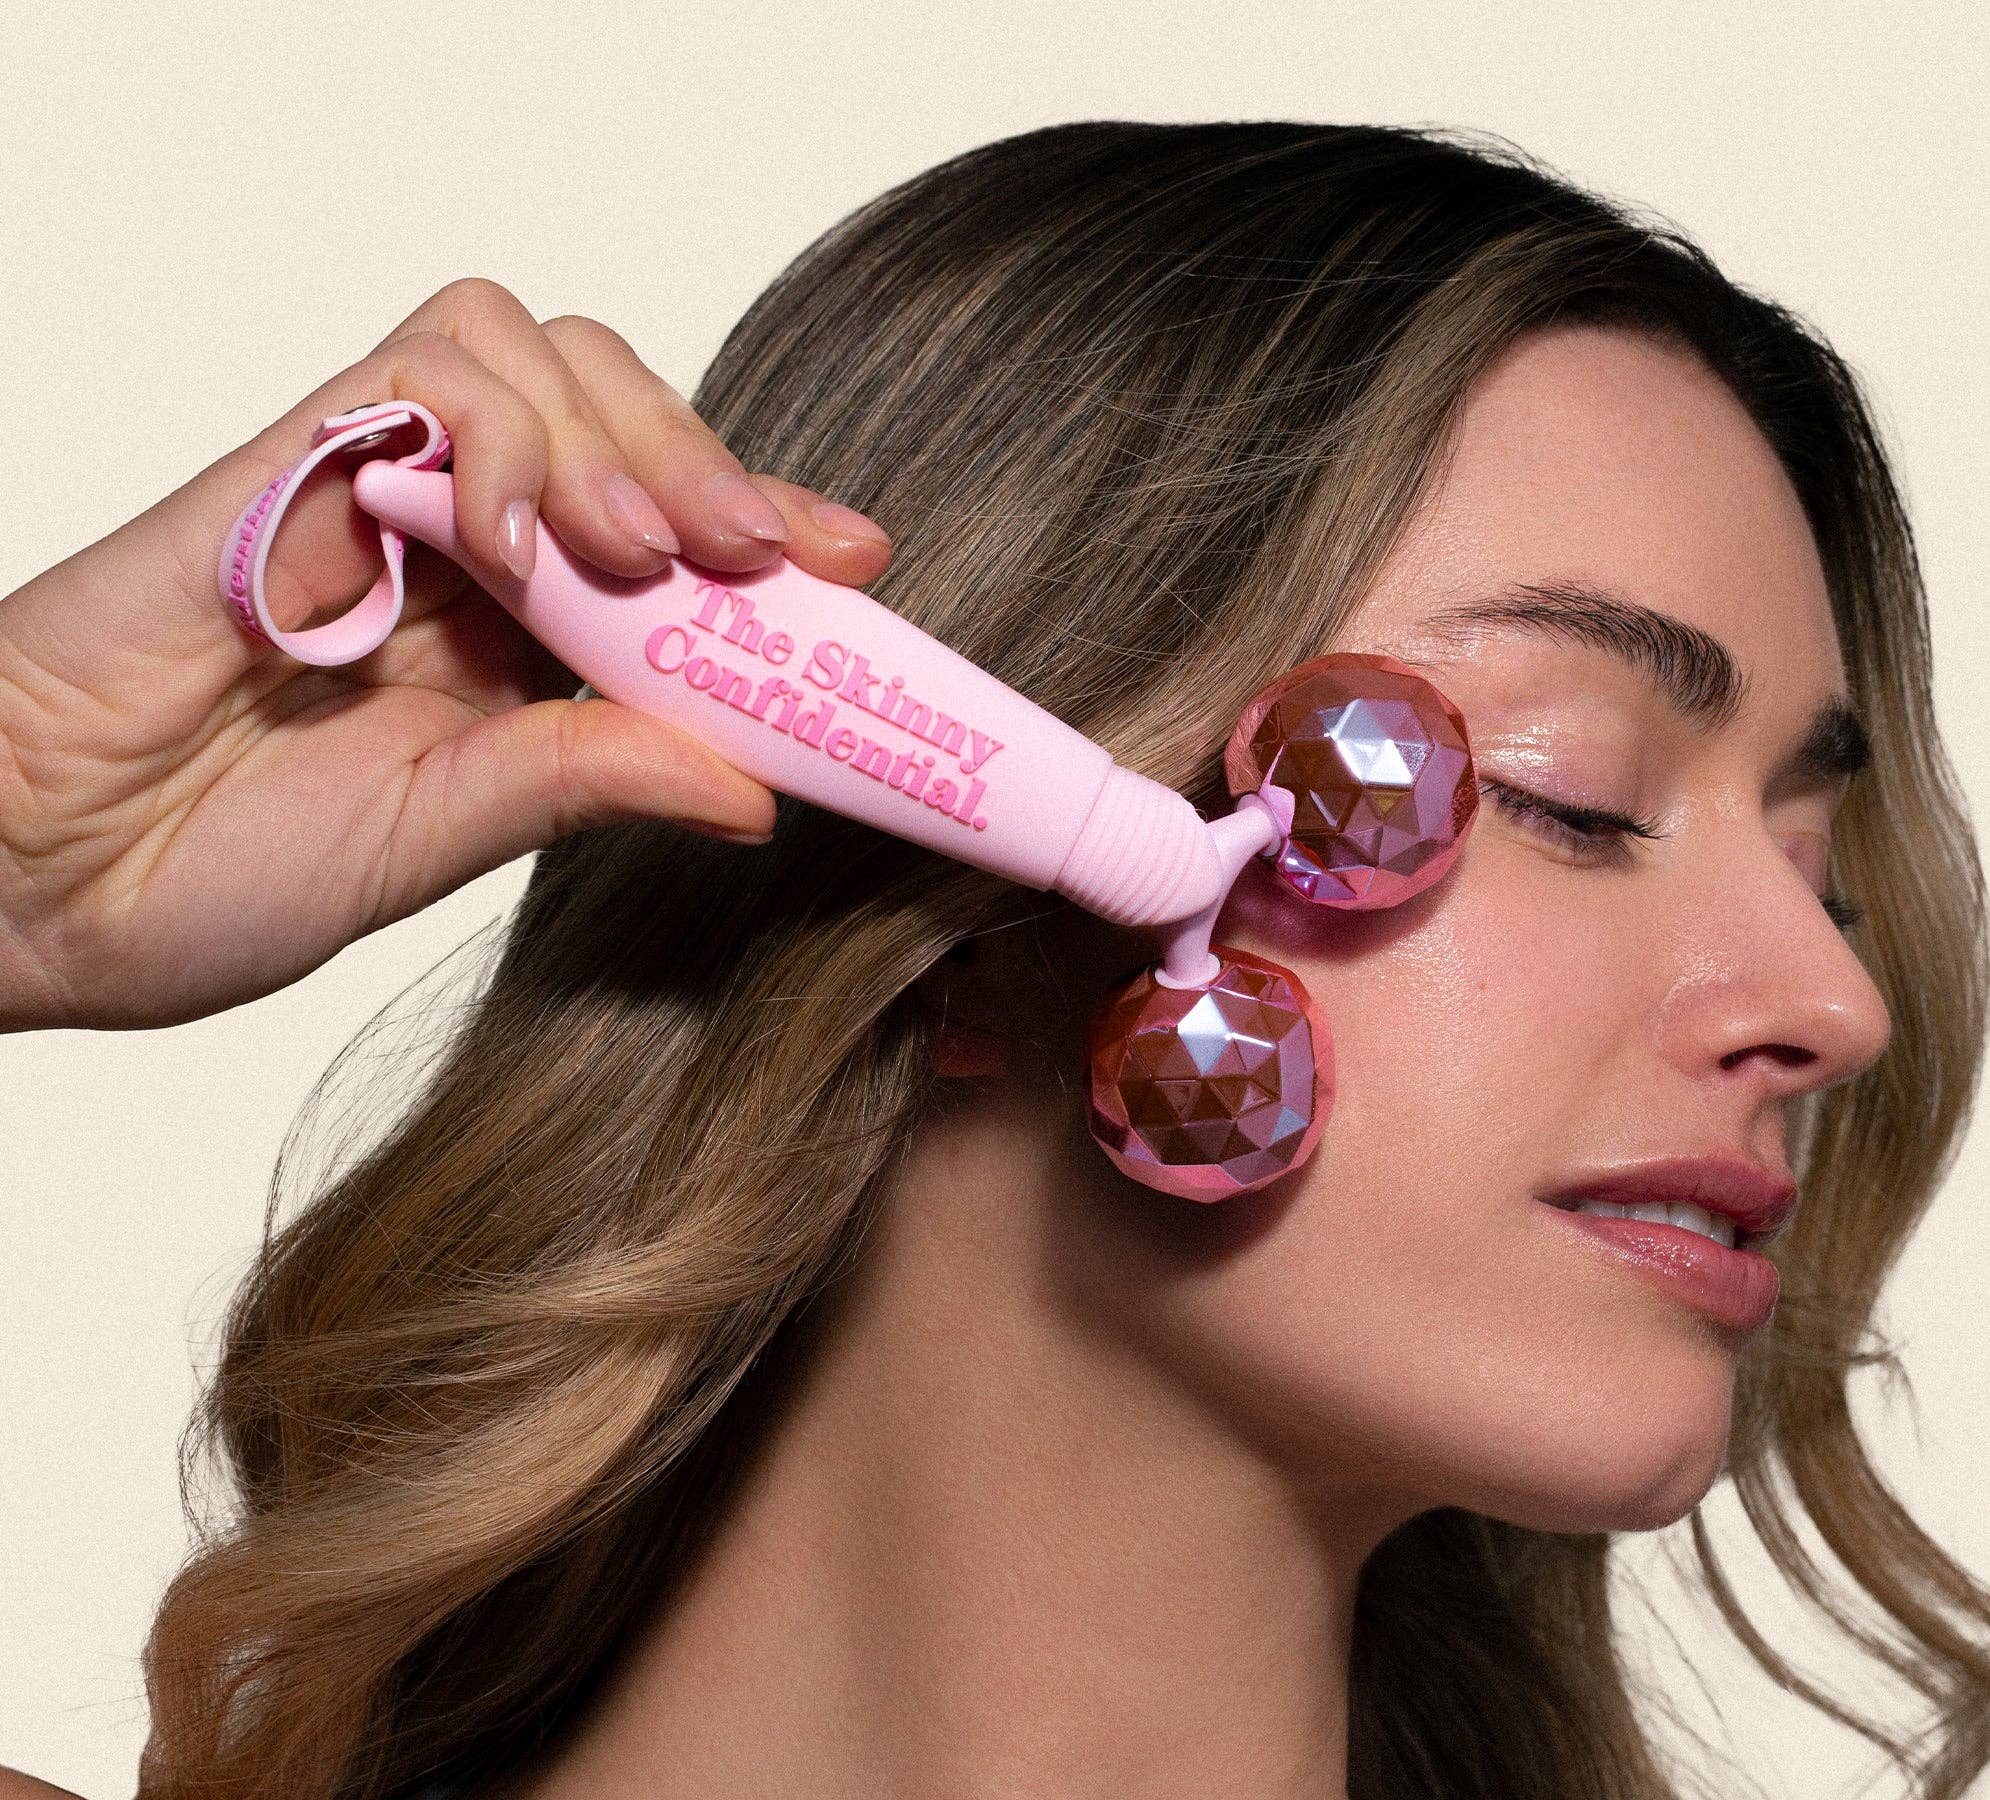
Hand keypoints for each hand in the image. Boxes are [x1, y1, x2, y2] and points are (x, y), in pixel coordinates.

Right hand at [0, 277, 893, 1031]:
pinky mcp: (283, 465)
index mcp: (504, 630)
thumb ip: (591, 777)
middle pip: (613, 408)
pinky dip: (491, 431)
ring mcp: (368, 490)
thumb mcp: (453, 832)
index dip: (763, 527)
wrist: (33, 882)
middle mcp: (448, 541)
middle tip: (771, 556)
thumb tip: (758, 784)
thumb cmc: (212, 867)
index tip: (855, 563)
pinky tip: (514, 538)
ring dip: (613, 439)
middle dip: (710, 467)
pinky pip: (409, 371)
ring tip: (646, 558)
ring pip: (526, 352)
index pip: (660, 524)